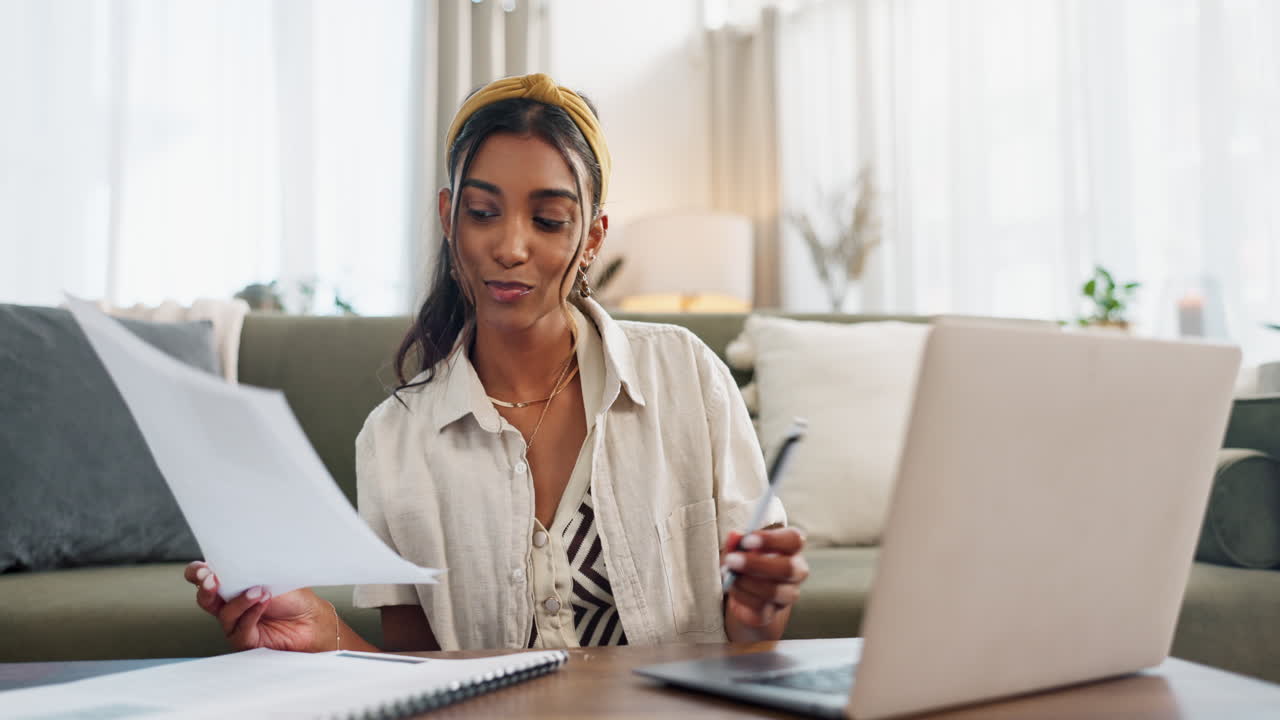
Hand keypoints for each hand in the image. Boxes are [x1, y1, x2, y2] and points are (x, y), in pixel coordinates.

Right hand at [183, 561, 331, 652]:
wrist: (312, 619)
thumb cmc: (292, 596)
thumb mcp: (270, 576)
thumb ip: (251, 570)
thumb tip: (238, 558)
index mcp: (230, 584)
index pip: (202, 577)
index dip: (197, 573)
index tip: (203, 569)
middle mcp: (227, 605)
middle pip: (205, 599)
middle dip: (206, 588)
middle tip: (213, 578)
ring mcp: (234, 624)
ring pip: (225, 614)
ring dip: (240, 601)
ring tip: (259, 590)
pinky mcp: (245, 640)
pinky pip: (241, 628)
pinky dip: (251, 613)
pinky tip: (263, 601)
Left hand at [721, 528, 808, 627]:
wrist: (743, 591)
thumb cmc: (745, 561)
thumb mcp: (739, 548)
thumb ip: (737, 542)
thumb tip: (734, 536)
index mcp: (791, 547)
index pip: (794, 540)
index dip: (771, 539)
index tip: (747, 540)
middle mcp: (796, 571)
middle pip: (788, 568)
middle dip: (757, 564)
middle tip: (732, 560)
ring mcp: (788, 594)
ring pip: (774, 591)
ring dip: (746, 582)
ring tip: (730, 576)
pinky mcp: (773, 613)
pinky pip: (760, 607)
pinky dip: (742, 596)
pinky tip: (733, 588)